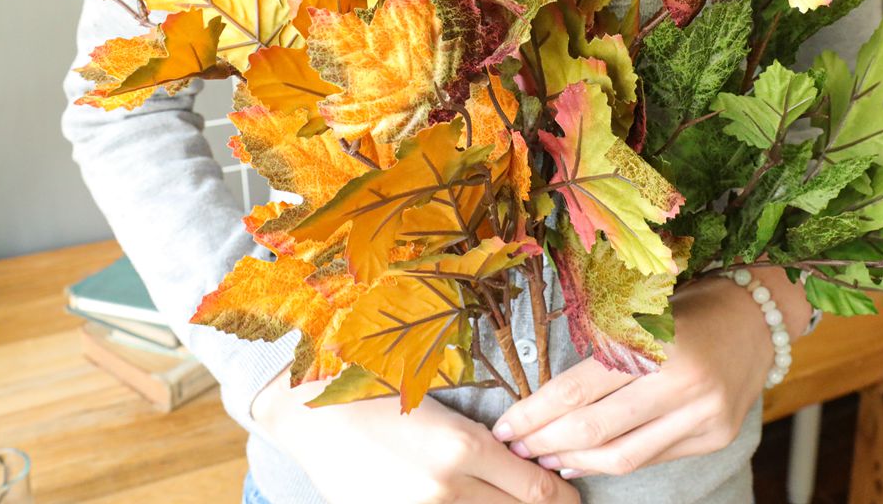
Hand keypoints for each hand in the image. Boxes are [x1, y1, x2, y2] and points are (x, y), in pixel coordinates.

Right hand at [251, 369, 581, 503]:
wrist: (311, 413)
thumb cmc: (375, 389)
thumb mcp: (436, 401)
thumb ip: (478, 435)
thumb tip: (518, 456)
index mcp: (461, 444)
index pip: (534, 485)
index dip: (561, 494)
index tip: (571, 495)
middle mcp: (447, 486)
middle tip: (559, 503)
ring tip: (516, 502)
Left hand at [490, 267, 811, 478]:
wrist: (755, 317)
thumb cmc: (686, 306)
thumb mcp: (640, 313)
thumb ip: (602, 350)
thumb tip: (547, 396)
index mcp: (654, 341)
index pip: (579, 387)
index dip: (536, 411)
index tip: (505, 424)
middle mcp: (681, 382)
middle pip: (595, 428)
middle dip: (546, 442)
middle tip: (514, 449)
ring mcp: (703, 415)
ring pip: (623, 455)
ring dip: (575, 461)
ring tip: (543, 459)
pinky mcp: (716, 437)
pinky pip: (651, 458)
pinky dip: (612, 463)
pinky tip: (585, 461)